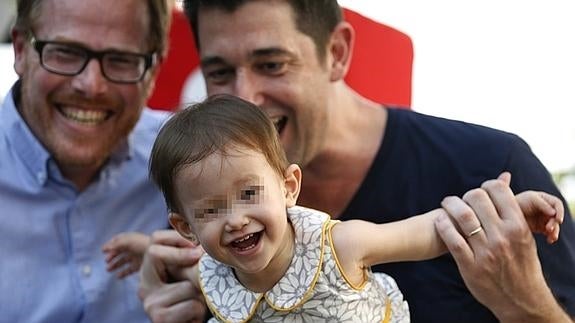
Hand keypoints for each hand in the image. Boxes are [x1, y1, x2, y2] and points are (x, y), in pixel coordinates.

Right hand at [102, 232, 149, 278]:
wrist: (156, 253)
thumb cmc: (141, 244)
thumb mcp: (127, 242)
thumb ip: (115, 245)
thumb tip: (104, 248)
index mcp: (130, 239)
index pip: (118, 240)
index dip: (110, 245)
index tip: (103, 250)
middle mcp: (133, 247)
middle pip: (120, 251)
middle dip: (112, 256)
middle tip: (106, 261)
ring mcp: (137, 256)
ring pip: (124, 261)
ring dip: (115, 265)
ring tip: (108, 269)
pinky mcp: (140, 265)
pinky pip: (130, 269)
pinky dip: (123, 273)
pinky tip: (118, 276)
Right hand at [138, 230, 206, 322]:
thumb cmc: (188, 301)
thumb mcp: (185, 277)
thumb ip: (187, 260)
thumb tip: (201, 245)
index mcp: (149, 271)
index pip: (155, 239)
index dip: (176, 238)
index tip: (196, 247)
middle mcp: (144, 286)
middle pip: (162, 257)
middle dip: (188, 265)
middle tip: (200, 278)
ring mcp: (150, 302)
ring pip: (189, 286)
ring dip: (200, 296)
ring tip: (194, 304)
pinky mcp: (159, 318)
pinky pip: (192, 305)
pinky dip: (199, 311)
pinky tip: (191, 317)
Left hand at [435, 172, 570, 322]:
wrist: (520, 300)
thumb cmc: (521, 264)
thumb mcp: (524, 236)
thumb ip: (511, 209)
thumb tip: (503, 178)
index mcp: (518, 227)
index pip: (499, 191)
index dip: (487, 185)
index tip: (482, 191)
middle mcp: (502, 237)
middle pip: (477, 198)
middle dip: (466, 195)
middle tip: (462, 199)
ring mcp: (485, 251)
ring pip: (462, 215)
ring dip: (450, 205)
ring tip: (447, 204)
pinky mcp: (469, 265)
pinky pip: (451, 239)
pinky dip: (442, 225)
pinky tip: (440, 221)